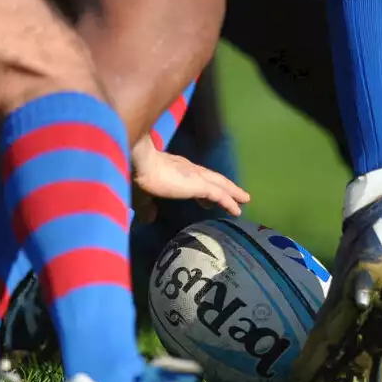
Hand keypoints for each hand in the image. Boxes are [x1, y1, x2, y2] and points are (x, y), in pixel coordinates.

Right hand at [131, 135, 249, 222]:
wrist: (139, 163)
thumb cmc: (136, 177)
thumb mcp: (141, 195)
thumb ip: (146, 207)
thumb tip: (147, 218)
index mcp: (175, 170)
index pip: (194, 178)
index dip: (202, 188)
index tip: (207, 198)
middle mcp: (188, 169)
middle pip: (212, 178)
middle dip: (224, 187)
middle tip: (237, 196)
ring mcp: (195, 176)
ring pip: (220, 184)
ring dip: (233, 192)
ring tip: (244, 200)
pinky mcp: (199, 184)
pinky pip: (220, 195)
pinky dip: (229, 202)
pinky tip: (238, 210)